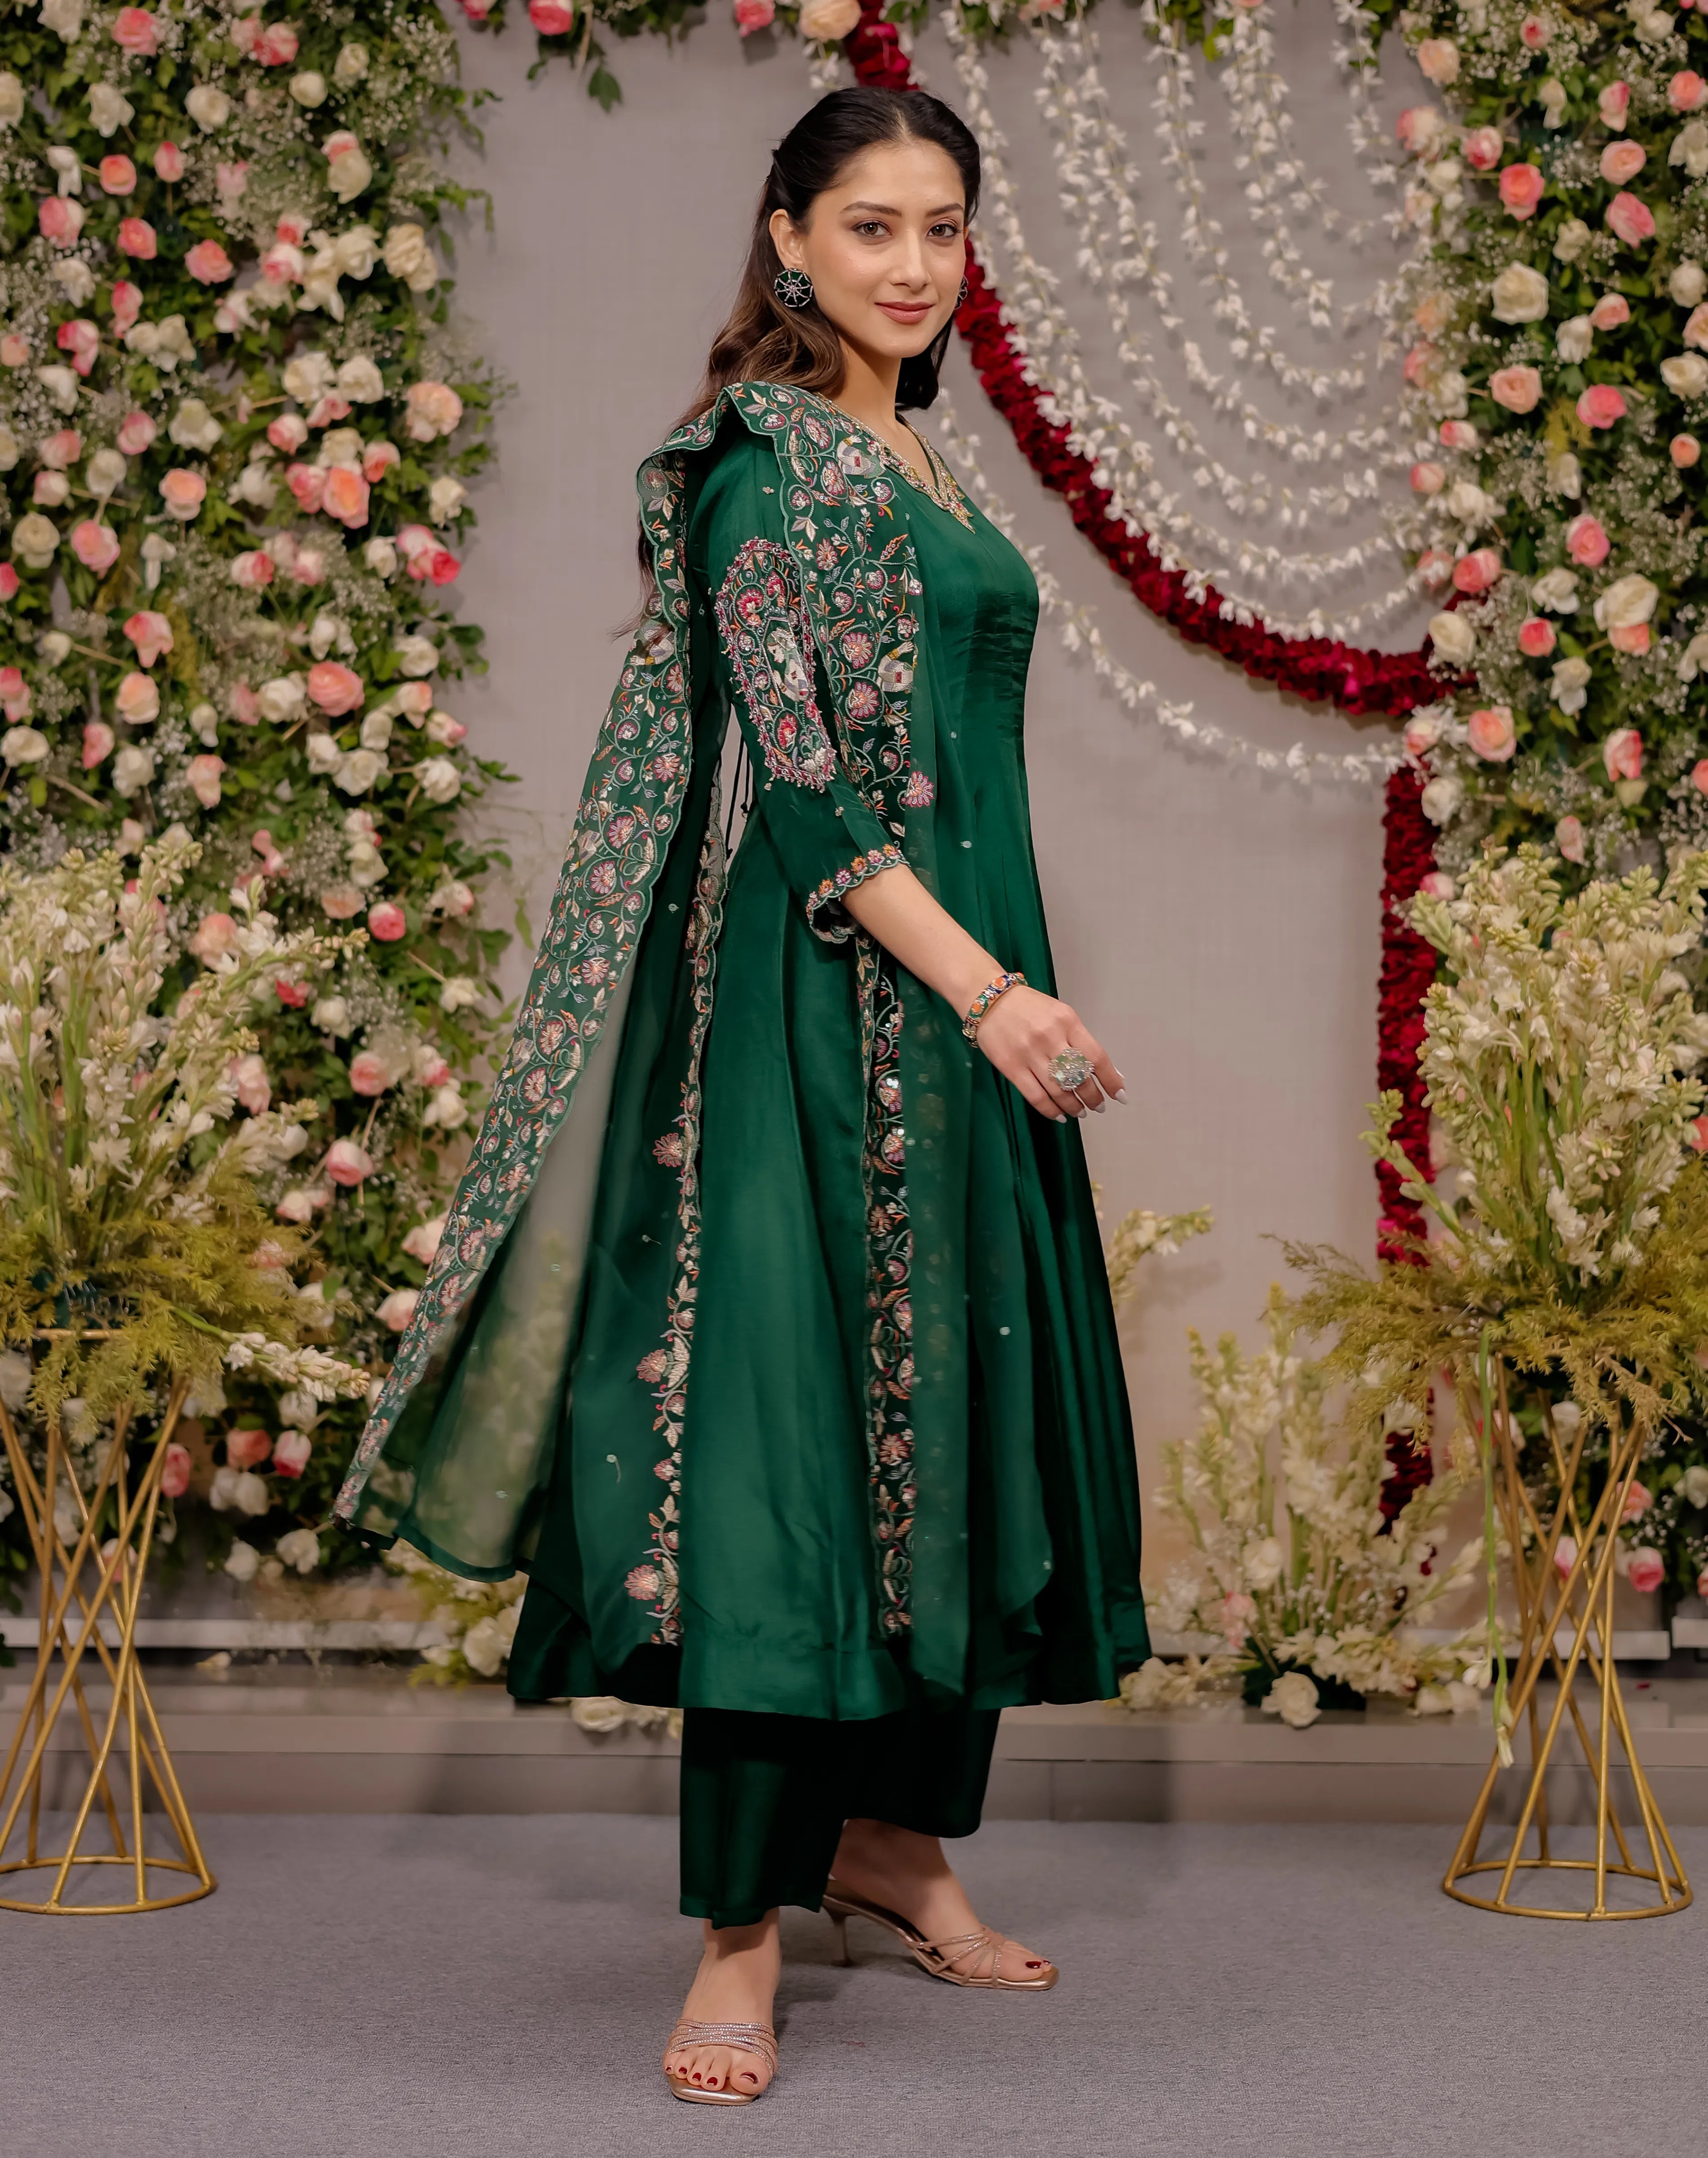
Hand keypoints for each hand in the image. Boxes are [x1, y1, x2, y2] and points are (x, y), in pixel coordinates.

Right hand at [973, 985, 1124, 1121]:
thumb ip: (1080, 1040)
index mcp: (1067, 1021)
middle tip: (1098, 1107)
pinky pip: (1035, 1096)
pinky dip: (1050, 1110)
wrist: (989, 1000)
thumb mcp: (1061, 1014)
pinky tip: (1059, 1115)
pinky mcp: (1010, 1067)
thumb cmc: (1030, 1007)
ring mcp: (1029, 1053)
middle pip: (1079, 1077)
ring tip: (1080, 1112)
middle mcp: (1050, 1037)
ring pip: (1058, 1090)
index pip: (1096, 1057)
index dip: (1111, 1080)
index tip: (1119, 1095)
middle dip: (1093, 1097)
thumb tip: (1104, 1071)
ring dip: (1073, 1106)